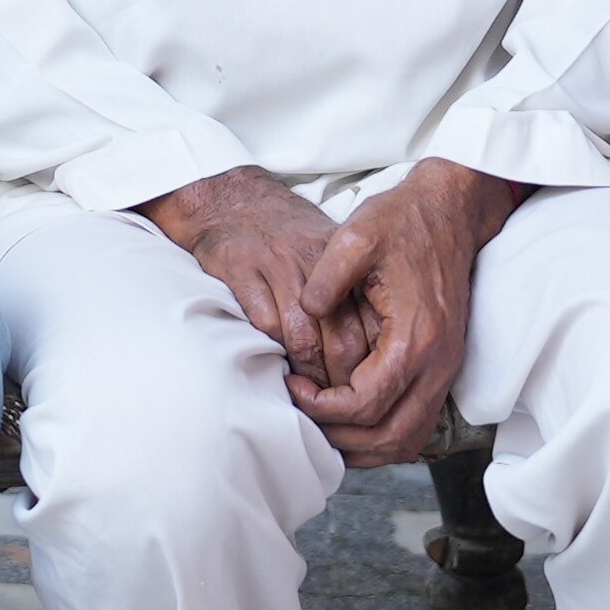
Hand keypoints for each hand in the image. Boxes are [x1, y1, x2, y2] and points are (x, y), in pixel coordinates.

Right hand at [141, 167, 370, 389]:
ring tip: (309, 402)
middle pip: (341, 341)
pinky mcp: (242, 272)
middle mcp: (317, 267)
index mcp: (345, 266)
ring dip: (307, 379)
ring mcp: (278, 269)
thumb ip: (354, 300)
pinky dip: (271, 354)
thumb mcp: (331, 255)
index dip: (372, 370)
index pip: (371, 328)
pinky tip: (276, 372)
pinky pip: (263, 325)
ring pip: (303, 340)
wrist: (229, 198)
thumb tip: (380, 357)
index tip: (369, 396)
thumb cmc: (285, 235)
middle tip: (339, 411)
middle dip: (342, 385)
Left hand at [287, 160, 530, 467]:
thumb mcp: (355, 236)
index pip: (366, 404)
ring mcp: (446, 369)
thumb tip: (304, 312)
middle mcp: (438, 363)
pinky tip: (350, 418)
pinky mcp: (443, 366)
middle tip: (300, 415)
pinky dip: (384, 434)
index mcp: (415, 336)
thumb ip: (325, 278)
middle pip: (391, 437)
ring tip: (321, 424)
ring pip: (408, 439)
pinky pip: (417, 423)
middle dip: (340, 437)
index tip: (291, 385)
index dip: (321, 407)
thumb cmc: (402, 221)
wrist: (450, 210)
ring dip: (364, 445)